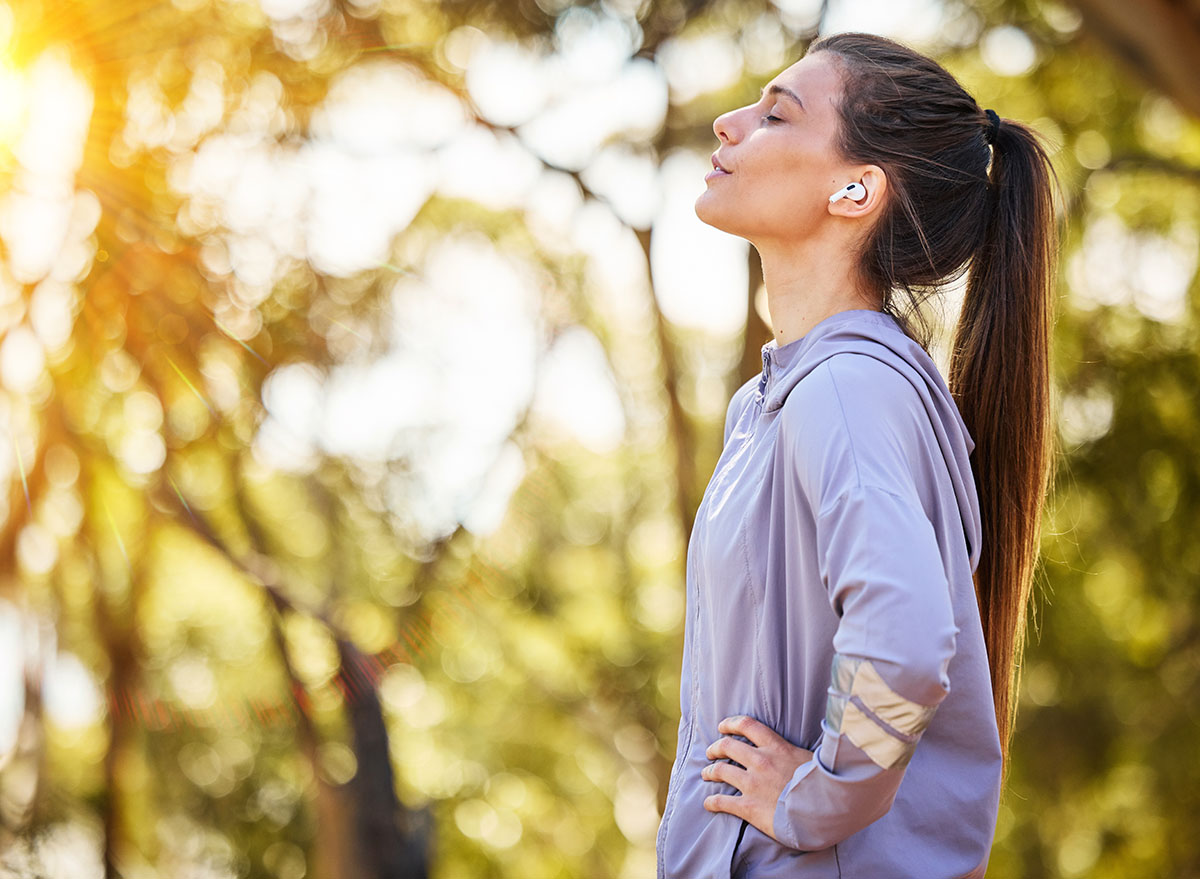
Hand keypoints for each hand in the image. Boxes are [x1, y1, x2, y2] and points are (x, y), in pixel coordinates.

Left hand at [701, 715, 813, 841]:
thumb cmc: (823, 786)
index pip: (747, 725)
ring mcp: (752, 784)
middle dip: (715, 748)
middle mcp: (760, 761)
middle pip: (727, 746)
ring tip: (706, 774)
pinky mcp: (749, 807)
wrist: (823, 812)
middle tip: (710, 753)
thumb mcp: (812, 759)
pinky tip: (708, 804)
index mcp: (776, 747)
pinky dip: (712, 802)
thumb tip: (802, 751)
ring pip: (721, 771)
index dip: (731, 723)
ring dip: (710, 772)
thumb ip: (797, 753)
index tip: (722, 726)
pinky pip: (723, 802)